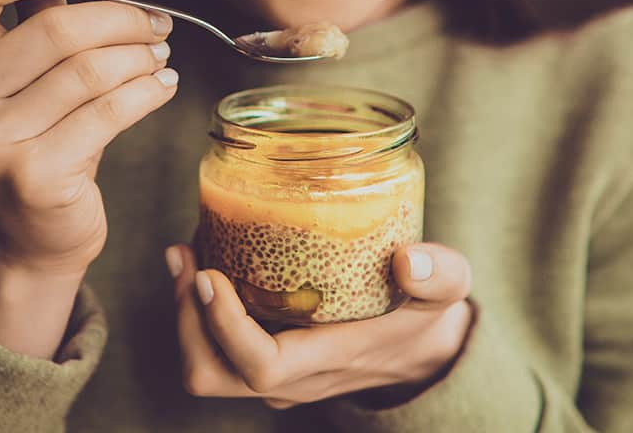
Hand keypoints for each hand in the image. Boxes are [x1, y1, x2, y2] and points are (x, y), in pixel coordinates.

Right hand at [0, 0, 176, 356]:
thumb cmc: (39, 136)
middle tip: (157, 24)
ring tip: (161, 56)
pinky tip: (163, 86)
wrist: (35, 234)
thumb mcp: (28, 65)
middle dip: (121, 20)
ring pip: (89, 71)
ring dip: (140, 56)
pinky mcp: (32, 178)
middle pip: (53, 28)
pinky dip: (148, 92)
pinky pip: (109, 112)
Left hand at [166, 242, 473, 408]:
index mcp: (330, 359)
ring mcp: (279, 377)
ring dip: (185, 316)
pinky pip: (218, 352)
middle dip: (186, 319)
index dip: (224, 325)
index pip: (260, 364)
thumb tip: (409, 259)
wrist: (424, 356)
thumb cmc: (428, 318)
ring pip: (207, 368)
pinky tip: (206, 263)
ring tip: (185, 255)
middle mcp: (294, 378)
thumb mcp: (448, 291)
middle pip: (212, 373)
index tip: (208, 274)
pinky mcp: (272, 365)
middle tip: (185, 256)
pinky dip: (200, 315)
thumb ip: (439, 274)